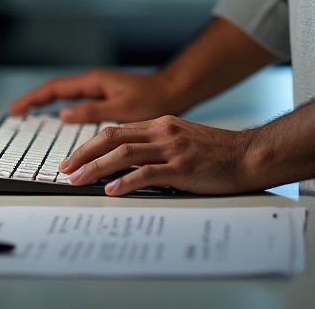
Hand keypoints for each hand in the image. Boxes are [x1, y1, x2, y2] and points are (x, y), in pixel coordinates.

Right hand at [8, 69, 179, 122]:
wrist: (173, 92)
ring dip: (47, 103)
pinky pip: (76, 101)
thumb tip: (64, 115)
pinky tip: (59, 118)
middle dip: (34, 99)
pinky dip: (62, 107)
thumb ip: (93, 112)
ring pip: (65, 95)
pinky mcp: (105, 97)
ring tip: (29, 114)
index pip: (56, 88)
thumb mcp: (122, 110)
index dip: (34, 99)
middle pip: (56, 90)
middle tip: (15, 112)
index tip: (16, 109)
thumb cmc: (153, 99)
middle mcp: (94, 83)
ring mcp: (98, 89)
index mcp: (94, 82)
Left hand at [59, 116, 255, 195]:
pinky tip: (112, 190)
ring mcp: (172, 148)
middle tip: (66, 169)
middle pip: (112, 137)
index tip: (74, 158)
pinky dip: (126, 182)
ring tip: (79, 180)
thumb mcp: (182, 140)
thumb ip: (157, 146)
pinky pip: (147, 173)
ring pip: (124, 154)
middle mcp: (162, 131)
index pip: (116, 130)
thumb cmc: (217, 153)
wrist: (248, 155)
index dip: (90, 144)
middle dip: (85, 154)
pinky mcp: (182, 168)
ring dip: (97, 168)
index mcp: (160, 124)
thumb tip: (127, 165)